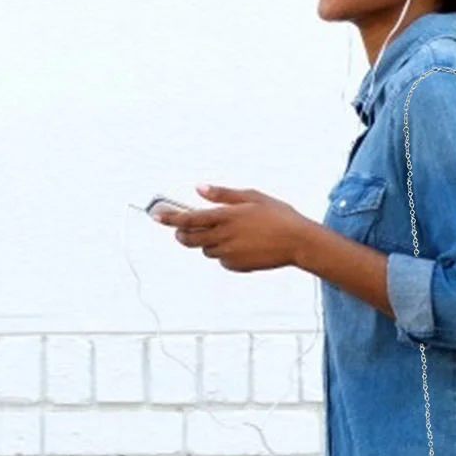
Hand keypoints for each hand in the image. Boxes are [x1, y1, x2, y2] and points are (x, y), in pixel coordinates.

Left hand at [151, 185, 308, 271]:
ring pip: (205, 250)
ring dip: (206, 242)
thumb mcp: (252, 197)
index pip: (190, 218)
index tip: (157, 215)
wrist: (298, 242)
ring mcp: (230, 253)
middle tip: (181, 229)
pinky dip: (223, 253)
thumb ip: (223, 194)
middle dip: (182, 234)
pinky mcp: (237, 266)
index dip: (171, 217)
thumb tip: (200, 189)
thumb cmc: (278, 216)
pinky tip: (240, 244)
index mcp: (227, 216)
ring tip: (224, 233)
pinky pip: (221, 260)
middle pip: (190, 239)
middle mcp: (225, 236)